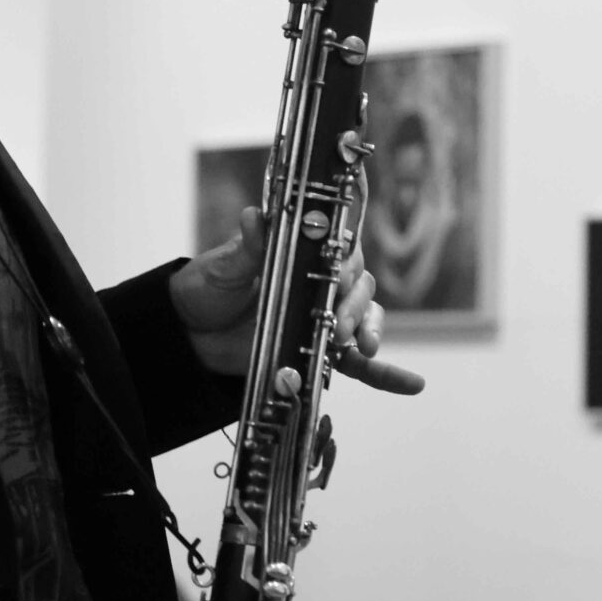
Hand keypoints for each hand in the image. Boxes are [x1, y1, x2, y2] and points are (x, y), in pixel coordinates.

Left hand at [171, 206, 425, 395]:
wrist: (189, 334)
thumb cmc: (207, 288)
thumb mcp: (225, 267)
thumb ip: (249, 247)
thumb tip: (255, 216)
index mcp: (304, 257)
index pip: (342, 252)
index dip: (347, 263)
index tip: (339, 278)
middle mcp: (322, 284)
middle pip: (359, 288)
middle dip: (354, 306)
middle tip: (338, 325)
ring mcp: (324, 319)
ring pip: (365, 320)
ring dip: (372, 332)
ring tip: (366, 347)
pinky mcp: (319, 352)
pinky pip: (359, 364)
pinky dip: (387, 374)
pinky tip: (412, 384)